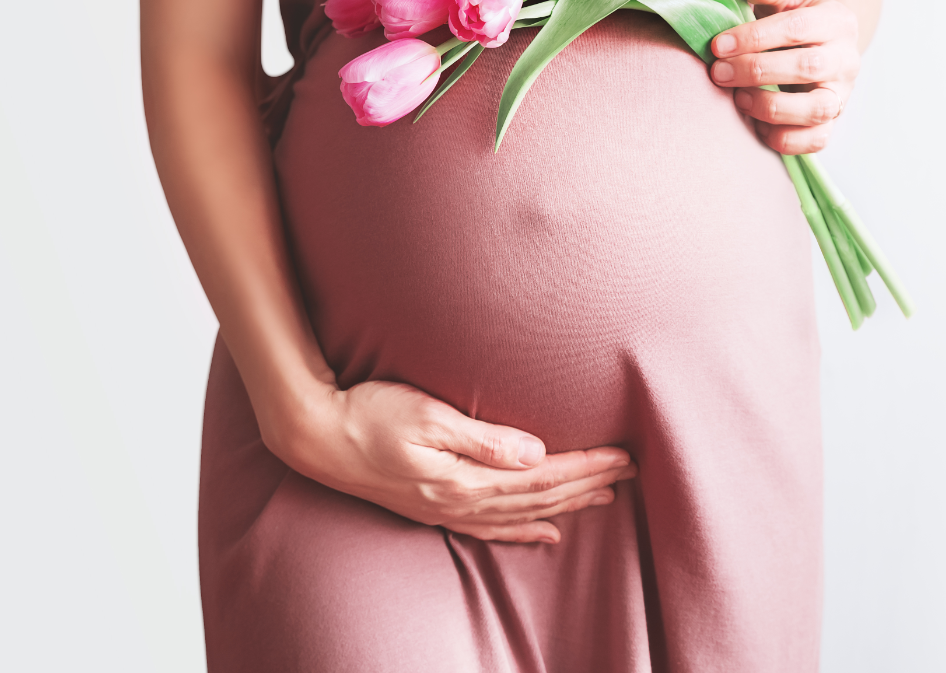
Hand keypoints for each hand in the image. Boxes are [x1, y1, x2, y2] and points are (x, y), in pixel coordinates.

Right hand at [264, 380, 635, 543]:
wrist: (315, 436)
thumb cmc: (367, 413)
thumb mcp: (425, 413)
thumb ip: (481, 437)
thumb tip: (535, 452)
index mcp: (463, 478)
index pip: (541, 476)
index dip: (586, 468)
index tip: (624, 456)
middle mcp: (459, 502)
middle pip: (539, 498)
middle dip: (589, 485)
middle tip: (630, 471)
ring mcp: (445, 510)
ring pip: (521, 514)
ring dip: (566, 506)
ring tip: (605, 498)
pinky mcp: (431, 508)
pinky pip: (491, 528)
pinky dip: (524, 530)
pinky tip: (545, 532)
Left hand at [709, 0, 861, 153]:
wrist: (821, 43)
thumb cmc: (793, 17)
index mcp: (836, 21)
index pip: (797, 28)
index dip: (754, 37)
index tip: (717, 45)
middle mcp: (845, 59)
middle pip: (807, 68)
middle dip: (756, 71)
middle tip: (717, 72)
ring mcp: (842, 92)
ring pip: (817, 108)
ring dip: (771, 107)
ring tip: (738, 99)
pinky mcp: (832, 121)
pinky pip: (816, 140)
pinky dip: (785, 138)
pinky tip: (757, 125)